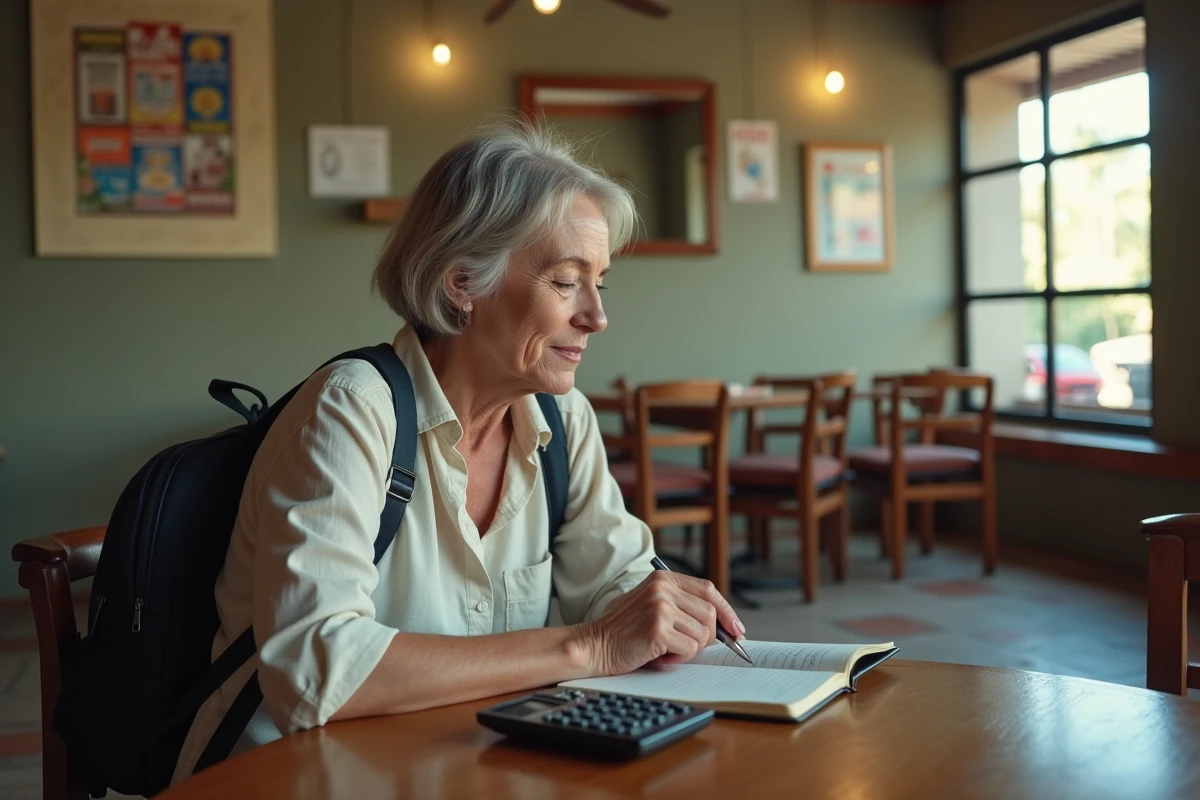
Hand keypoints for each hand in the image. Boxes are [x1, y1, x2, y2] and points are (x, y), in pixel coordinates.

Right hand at [577, 571, 745, 675]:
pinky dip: (679, 658)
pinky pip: (690, 649)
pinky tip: (660, 655)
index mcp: (663, 578)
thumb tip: (724, 625)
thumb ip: (682, 605)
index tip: (737, 629)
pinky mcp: (658, 629)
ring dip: (689, 649)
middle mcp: (663, 588)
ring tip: (665, 649)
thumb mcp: (652, 605)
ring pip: (703, 634)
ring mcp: (661, 607)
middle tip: (686, 646)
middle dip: (707, 637)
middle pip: (710, 614)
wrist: (594, 645)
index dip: (727, 611)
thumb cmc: (623, 630)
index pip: (708, 590)